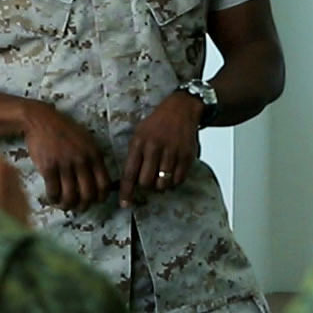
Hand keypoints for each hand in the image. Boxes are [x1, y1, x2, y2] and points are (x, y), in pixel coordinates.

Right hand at [22, 99, 110, 210]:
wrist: (41, 120)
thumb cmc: (64, 130)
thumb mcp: (87, 140)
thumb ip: (94, 158)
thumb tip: (99, 181)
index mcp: (95, 154)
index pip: (104, 184)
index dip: (101, 197)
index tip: (95, 201)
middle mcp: (82, 160)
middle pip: (88, 194)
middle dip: (84, 206)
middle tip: (79, 207)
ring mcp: (65, 164)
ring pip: (70, 196)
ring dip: (68, 205)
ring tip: (64, 204)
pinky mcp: (48, 167)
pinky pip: (53, 192)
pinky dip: (53, 199)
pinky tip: (52, 198)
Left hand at [119, 91, 201, 206]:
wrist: (182, 108)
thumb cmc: (158, 123)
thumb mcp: (139, 133)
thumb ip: (134, 156)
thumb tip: (129, 181)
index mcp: (139, 142)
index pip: (130, 173)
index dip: (126, 192)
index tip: (125, 204)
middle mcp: (155, 147)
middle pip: (146, 182)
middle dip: (146, 185)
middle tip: (149, 178)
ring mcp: (172, 151)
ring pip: (163, 184)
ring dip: (161, 184)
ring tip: (162, 175)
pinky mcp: (187, 155)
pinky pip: (178, 180)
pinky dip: (175, 181)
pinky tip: (173, 171)